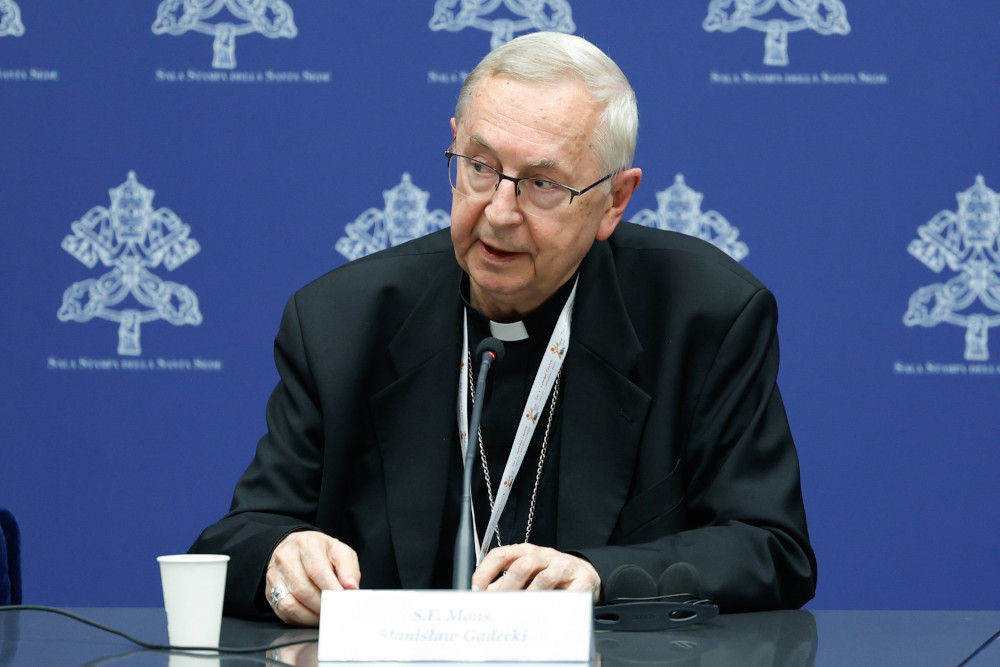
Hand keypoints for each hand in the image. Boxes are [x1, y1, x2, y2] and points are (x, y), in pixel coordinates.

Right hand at [266, 531, 360, 625]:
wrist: (296, 548)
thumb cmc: (321, 552)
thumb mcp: (339, 552)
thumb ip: (349, 569)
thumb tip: (352, 589)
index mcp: (306, 544)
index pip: (317, 570)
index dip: (331, 589)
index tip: (343, 600)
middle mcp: (285, 557)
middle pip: (303, 589)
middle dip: (323, 605)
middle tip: (336, 611)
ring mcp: (274, 575)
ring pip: (291, 603)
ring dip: (312, 615)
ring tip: (326, 615)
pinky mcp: (269, 591)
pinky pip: (284, 612)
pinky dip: (301, 619)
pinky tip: (313, 616)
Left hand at [470, 544, 600, 602]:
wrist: (585, 573)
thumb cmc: (548, 574)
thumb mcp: (525, 575)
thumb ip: (503, 585)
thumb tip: (481, 598)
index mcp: (524, 552)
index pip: (500, 555)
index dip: (486, 572)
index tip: (477, 590)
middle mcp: (543, 555)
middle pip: (521, 566)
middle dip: (507, 589)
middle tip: (499, 608)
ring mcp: (563, 565)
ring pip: (544, 579)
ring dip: (530, 598)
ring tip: (521, 614)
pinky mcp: (582, 579)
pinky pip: (569, 594)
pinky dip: (558, 606)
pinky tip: (549, 616)